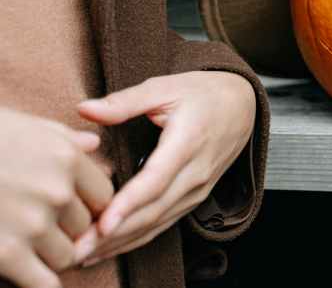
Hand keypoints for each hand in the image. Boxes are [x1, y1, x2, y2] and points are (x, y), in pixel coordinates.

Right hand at [0, 108, 112, 287]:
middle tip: (38, 225)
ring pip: (66, 255)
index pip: (103, 196)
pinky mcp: (6, 254)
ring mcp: (32, 224)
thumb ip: (64, 138)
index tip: (68, 208)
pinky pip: (44, 283)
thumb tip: (94, 143)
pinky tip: (25, 274)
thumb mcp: (25, 127)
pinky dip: (39, 282)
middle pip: (84, 227)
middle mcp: (56, 191)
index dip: (87, 205)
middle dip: (65, 229)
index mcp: (66, 158)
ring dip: (48, 255)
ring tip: (25, 243)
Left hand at [73, 71, 255, 264]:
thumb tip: (84, 108)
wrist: (242, 104)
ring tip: (87, 254)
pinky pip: (166, 222)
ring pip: (159, 222)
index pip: (157, 179)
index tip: (103, 223)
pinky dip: (138, 237)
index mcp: (188, 141)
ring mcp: (199, 187)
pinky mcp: (197, 196)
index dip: (129, 203)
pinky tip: (112, 246)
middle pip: (155, 210)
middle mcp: (197, 171)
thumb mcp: (165, 87)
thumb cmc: (203, 93)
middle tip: (79, 248)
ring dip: (123, 241)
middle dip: (116, 234)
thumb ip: (125, 101)